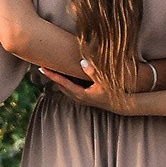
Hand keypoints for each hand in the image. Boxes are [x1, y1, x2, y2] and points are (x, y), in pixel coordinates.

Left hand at [48, 54, 165, 108]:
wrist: (123, 104)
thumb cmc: (115, 92)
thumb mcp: (106, 80)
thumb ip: (94, 71)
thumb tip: (82, 62)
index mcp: (82, 94)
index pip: (62, 83)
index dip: (52, 75)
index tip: (41, 68)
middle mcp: (80, 98)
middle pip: (61, 86)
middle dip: (52, 76)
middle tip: (42, 65)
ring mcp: (83, 98)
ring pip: (66, 88)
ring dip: (58, 79)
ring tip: (51, 69)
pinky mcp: (86, 96)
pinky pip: (71, 88)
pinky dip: (66, 82)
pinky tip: (66, 75)